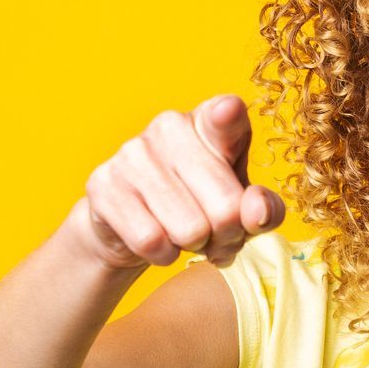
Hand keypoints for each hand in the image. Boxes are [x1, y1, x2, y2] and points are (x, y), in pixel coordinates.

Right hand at [66, 94, 285, 270]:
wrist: (132, 226)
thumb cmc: (201, 206)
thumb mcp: (243, 207)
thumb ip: (265, 209)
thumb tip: (256, 212)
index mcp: (212, 121)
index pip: (226, 113)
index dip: (227, 115)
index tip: (226, 113)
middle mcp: (171, 125)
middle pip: (226, 208)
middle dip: (227, 236)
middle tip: (215, 233)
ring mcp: (133, 153)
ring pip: (189, 230)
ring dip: (195, 248)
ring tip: (186, 236)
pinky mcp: (104, 185)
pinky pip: (151, 241)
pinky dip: (163, 255)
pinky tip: (158, 240)